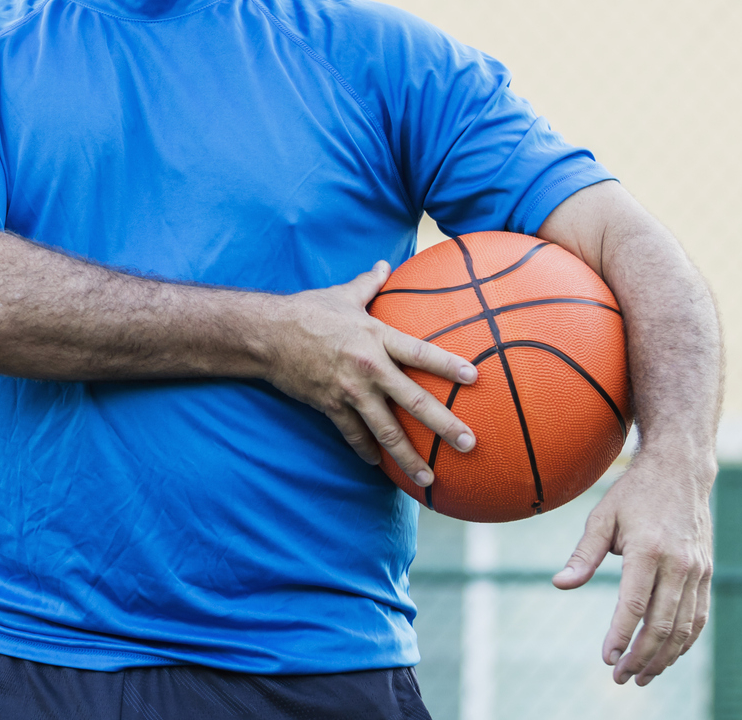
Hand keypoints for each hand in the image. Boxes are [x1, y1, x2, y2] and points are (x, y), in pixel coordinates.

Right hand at [257, 262, 478, 484]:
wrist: (267, 334)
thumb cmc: (308, 310)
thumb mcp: (343, 294)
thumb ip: (370, 283)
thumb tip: (385, 263)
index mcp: (377, 336)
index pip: (421, 353)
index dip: (449, 365)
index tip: (474, 378)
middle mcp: (369, 367)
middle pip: (414, 400)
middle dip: (444, 424)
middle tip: (469, 443)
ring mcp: (350, 391)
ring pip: (386, 430)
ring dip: (409, 456)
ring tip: (429, 477)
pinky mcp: (330, 406)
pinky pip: (354, 435)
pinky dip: (368, 452)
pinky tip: (381, 467)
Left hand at [552, 448, 715, 685]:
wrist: (680, 470)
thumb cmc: (633, 494)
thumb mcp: (602, 517)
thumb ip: (583, 555)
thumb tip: (560, 584)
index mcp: (648, 549)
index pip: (634, 604)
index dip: (620, 635)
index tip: (606, 658)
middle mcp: (677, 563)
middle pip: (661, 623)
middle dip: (640, 656)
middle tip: (620, 677)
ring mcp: (697, 570)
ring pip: (683, 627)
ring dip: (664, 657)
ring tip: (641, 676)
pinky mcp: (706, 573)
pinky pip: (698, 617)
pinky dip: (684, 642)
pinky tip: (667, 657)